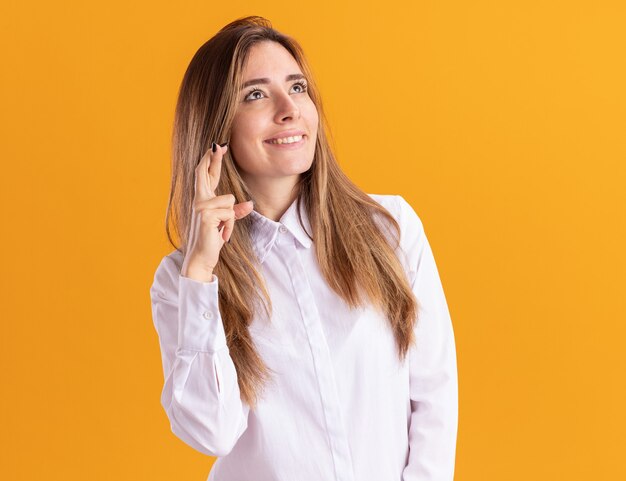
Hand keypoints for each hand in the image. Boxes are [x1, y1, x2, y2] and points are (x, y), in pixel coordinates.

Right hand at [181, 142, 253, 277]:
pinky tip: (222, 235)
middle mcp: (198, 201)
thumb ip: (234, 211)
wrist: (201, 257)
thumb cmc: (212, 239)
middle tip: (219, 144)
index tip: (216, 145)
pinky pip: (229, 213)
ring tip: (222, 231)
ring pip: (229, 200)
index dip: (211, 160)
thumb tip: (249, 204)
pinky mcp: (206, 216)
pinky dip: (229, 226)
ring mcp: (200, 207)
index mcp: (202, 199)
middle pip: (205, 173)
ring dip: (231, 218)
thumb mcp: (226, 222)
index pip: (206, 175)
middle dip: (213, 159)